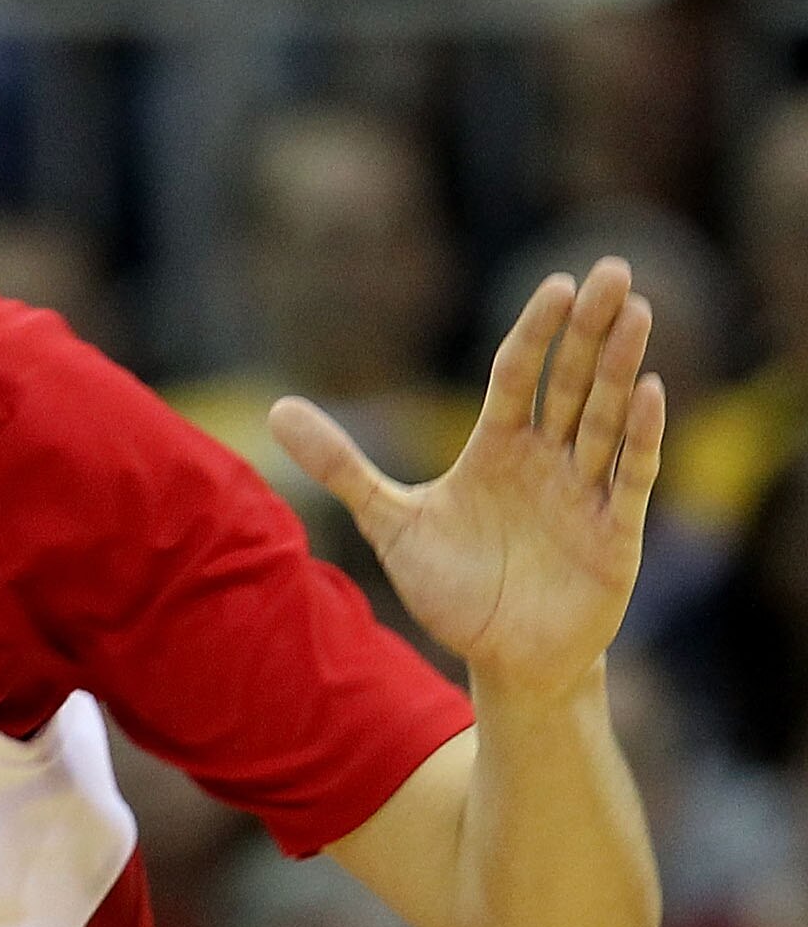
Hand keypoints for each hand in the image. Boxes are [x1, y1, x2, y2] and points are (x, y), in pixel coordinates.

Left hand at [272, 259, 660, 702]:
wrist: (502, 658)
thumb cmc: (453, 587)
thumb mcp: (390, 522)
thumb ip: (341, 466)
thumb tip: (275, 410)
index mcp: (498, 449)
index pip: (518, 375)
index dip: (536, 332)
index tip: (556, 283)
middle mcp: (547, 460)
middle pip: (571, 381)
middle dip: (590, 328)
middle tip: (613, 268)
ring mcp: (584, 493)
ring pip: (605, 417)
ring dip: (621, 367)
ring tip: (636, 310)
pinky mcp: (614, 533)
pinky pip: (629, 476)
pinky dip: (640, 437)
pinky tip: (650, 392)